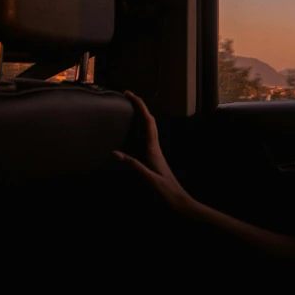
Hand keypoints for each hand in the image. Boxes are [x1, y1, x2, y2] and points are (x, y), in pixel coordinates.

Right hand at [114, 91, 193, 213]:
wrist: (179, 201)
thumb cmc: (166, 191)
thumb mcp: (149, 179)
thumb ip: (134, 165)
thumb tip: (115, 152)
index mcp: (154, 149)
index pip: (148, 121)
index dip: (140, 106)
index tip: (130, 94)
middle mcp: (155, 146)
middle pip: (149, 120)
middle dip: (139, 105)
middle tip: (127, 95)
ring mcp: (155, 151)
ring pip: (149, 127)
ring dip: (141, 115)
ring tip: (129, 107)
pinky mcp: (154, 157)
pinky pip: (147, 136)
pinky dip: (141, 128)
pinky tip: (135, 130)